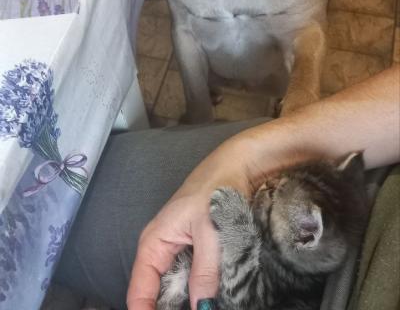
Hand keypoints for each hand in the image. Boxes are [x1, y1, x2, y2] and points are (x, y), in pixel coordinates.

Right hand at [126, 136, 261, 309]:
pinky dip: (199, 291)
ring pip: (175, 287)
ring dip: (187, 303)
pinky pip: (190, 277)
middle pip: (156, 294)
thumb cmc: (216, 191)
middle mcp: (161, 249)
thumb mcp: (210, 234)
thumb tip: (201, 309)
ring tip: (207, 306)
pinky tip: (212, 299)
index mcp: (154, 243)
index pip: (139, 293)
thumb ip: (204, 273)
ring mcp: (178, 249)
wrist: (235, 167)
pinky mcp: (194, 248)